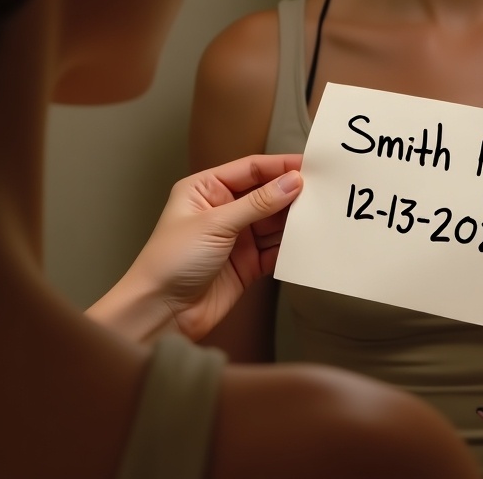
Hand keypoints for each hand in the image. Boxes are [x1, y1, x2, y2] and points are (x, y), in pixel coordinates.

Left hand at [87, 154, 302, 342]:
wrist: (160, 315)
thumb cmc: (170, 262)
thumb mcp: (215, 223)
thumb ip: (258, 203)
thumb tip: (292, 182)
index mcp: (206, 189)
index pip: (251, 169)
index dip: (280, 166)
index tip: (310, 166)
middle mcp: (223, 210)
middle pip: (266, 194)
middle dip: (291, 193)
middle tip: (322, 190)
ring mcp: (236, 238)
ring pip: (274, 222)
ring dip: (294, 220)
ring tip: (320, 215)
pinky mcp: (247, 264)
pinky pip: (275, 249)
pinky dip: (291, 246)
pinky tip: (307, 242)